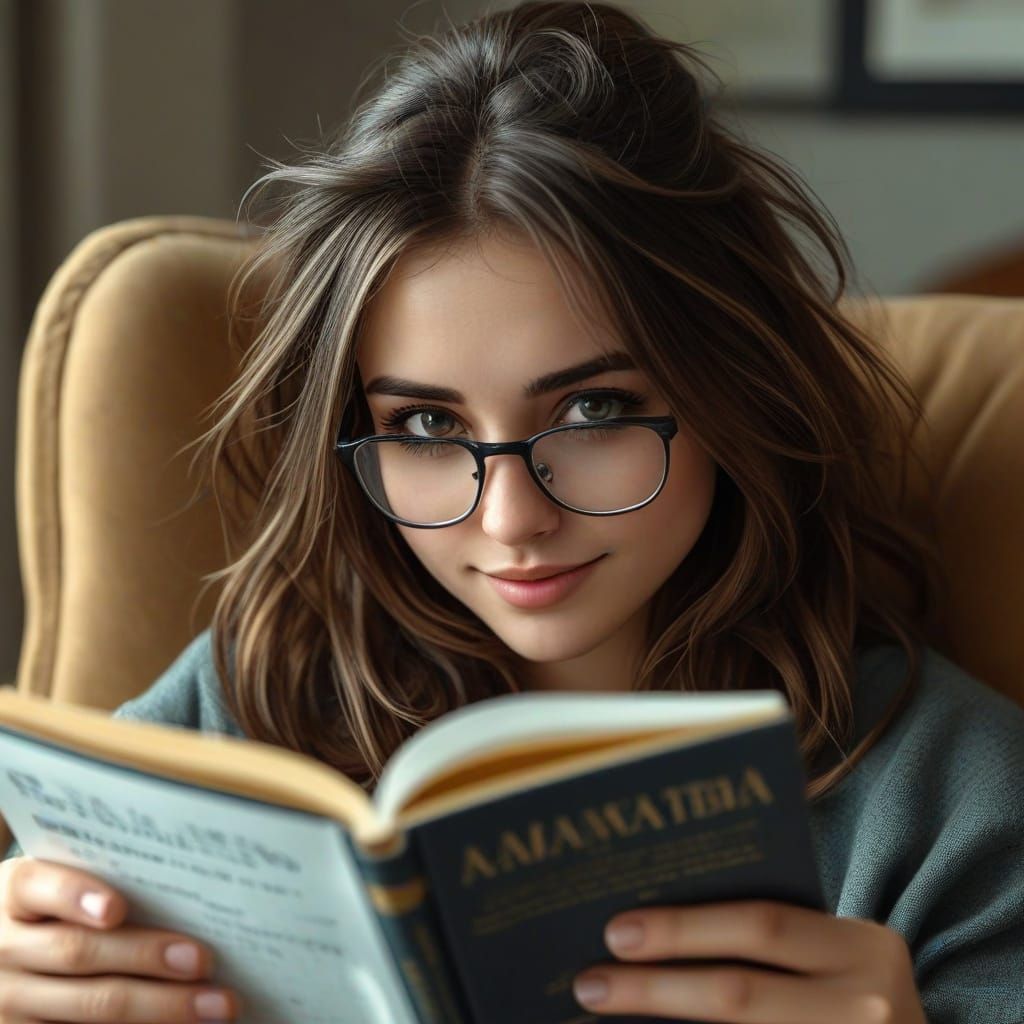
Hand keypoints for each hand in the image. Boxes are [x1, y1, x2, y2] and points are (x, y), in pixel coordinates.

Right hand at [0, 856, 241, 1021]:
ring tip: (216, 1004)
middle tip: (204, 960)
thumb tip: (191, 892)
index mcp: (13, 893)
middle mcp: (4, 949)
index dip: (75, 897)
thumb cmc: (56, 905)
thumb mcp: (60, 883)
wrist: (9, 948)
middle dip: (147, 957)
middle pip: (77, 953)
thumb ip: (105, 881)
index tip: (117, 910)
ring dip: (162, 1007)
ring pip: (90, 1006)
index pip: (37, 888)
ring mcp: (10, 1002)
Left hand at [572, 899, 927, 1021]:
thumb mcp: (835, 961)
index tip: (616, 931)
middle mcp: (867, 1008)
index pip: (761, 925)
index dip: (684, 928)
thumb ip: (773, 940)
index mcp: (864, 949)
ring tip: (603, 1014)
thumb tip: (651, 931)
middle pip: (739, 994)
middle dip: (656, 988)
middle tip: (590, 983)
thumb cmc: (851, 1000)